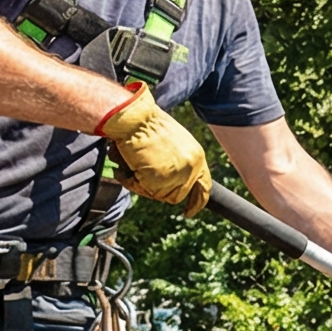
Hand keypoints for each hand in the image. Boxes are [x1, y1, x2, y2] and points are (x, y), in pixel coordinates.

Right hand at [97, 85, 211, 216]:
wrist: (134, 118)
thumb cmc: (146, 124)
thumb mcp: (172, 141)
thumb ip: (176, 160)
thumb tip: (167, 179)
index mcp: (196, 156)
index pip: (204, 186)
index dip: (197, 201)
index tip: (190, 212)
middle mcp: (191, 168)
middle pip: (176, 195)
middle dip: (157, 189)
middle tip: (140, 172)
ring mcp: (177, 176)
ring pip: (158, 195)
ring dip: (141, 183)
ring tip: (131, 161)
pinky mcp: (160, 181)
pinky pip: (143, 191)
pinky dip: (131, 180)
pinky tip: (127, 162)